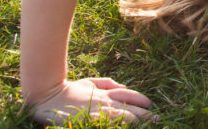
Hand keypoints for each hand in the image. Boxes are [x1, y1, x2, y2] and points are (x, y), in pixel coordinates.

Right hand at [29, 78, 153, 124]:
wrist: (48, 95)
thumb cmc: (69, 90)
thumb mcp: (90, 82)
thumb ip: (107, 84)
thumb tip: (123, 86)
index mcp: (106, 93)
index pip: (130, 96)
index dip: (142, 101)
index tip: (152, 106)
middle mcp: (104, 102)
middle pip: (130, 108)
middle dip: (145, 115)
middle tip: (159, 119)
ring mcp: (97, 112)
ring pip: (122, 116)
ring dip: (135, 120)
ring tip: (148, 123)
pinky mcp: (89, 119)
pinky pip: (106, 123)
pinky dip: (117, 123)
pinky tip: (124, 125)